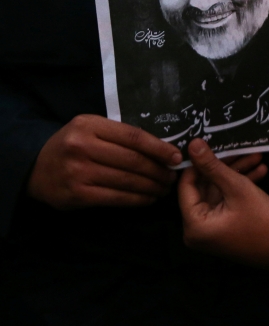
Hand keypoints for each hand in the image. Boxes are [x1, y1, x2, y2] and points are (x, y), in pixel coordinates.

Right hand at [27, 114, 181, 209]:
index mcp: (89, 125)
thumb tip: (161, 148)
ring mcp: (79, 172)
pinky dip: (137, 199)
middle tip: (172, 176)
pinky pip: (116, 197)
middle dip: (159, 170)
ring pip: (127, 180)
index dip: (159, 148)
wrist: (34, 167)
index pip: (133, 136)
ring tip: (164, 189)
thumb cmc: (72, 146)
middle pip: (133, 160)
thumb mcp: (90, 130)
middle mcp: (82, 147)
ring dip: (151, 187)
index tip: (176, 156)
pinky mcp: (77, 194)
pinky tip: (148, 199)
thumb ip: (118, 135)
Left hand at [178, 139, 268, 269]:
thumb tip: (192, 144)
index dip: (198, 164)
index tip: (211, 144)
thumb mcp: (236, 188)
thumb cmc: (261, 219)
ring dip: (236, 174)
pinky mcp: (225, 229)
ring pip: (219, 193)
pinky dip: (239, 188)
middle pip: (205, 188)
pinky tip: (260, 172)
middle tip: (240, 149)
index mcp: (193, 225)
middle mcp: (197, 231)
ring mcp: (212, 231)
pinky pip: (227, 203)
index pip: (186, 186)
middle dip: (224, 167)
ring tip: (257, 157)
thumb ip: (212, 166)